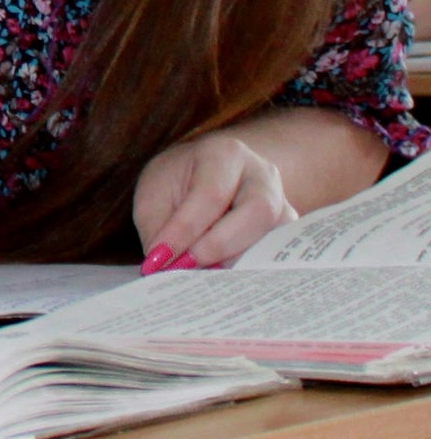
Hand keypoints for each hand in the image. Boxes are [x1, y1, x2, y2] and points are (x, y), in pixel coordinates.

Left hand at [133, 133, 297, 268]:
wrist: (204, 179)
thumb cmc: (176, 185)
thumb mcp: (153, 199)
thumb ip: (157, 231)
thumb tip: (163, 270)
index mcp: (225, 154)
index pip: (211, 194)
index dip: (185, 231)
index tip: (159, 259)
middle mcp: (263, 175)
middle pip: (258, 212)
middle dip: (219, 246)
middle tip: (186, 267)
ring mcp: (282, 204)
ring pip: (274, 238)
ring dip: (237, 262)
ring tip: (203, 276)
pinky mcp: (286, 234)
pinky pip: (277, 257)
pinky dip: (249, 273)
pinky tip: (222, 283)